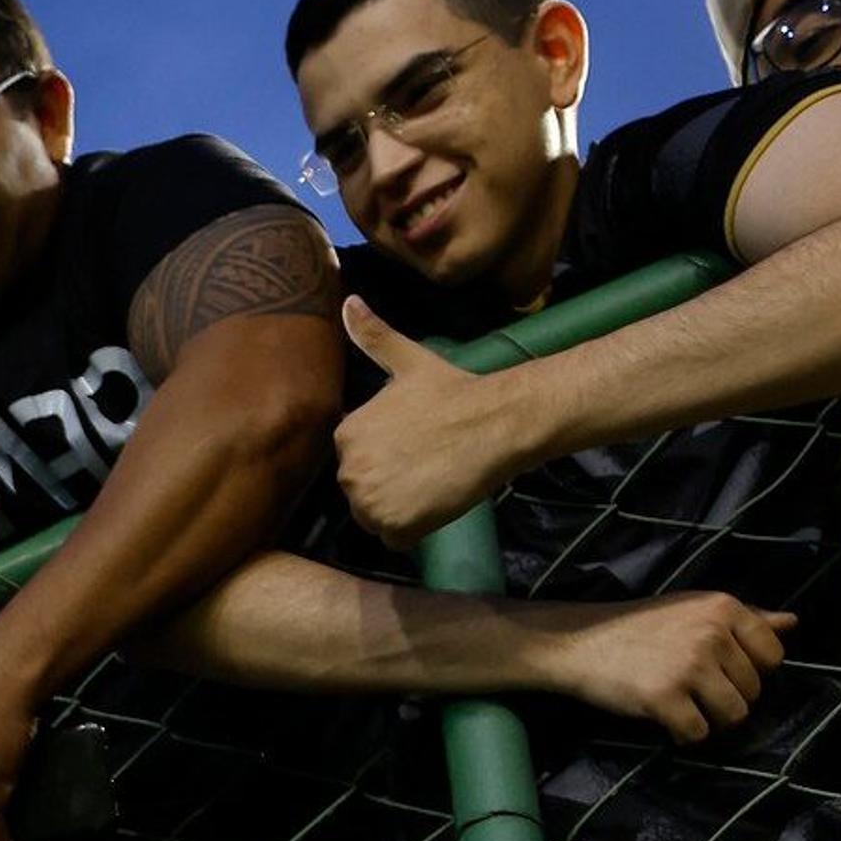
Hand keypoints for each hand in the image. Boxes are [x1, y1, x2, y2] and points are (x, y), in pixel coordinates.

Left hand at [335, 298, 548, 548]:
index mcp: (346, 433)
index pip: (356, 460)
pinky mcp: (394, 527)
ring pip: (375, 518)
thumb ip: (373, 337)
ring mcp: (370, 501)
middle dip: (389, 485)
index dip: (386, 457)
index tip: (415, 445)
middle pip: (362, 492)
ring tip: (430, 484)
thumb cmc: (453, 392)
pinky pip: (393, 539)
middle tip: (426, 465)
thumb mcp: (407, 361)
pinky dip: (412, 530)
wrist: (495, 423)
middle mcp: (349, 470)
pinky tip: (433, 504)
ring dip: (399, 509)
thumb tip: (346, 301)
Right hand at [518, 595, 798, 744]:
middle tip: (694, 690)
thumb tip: (793, 622)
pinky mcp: (664, 698)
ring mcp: (689, 666)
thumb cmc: (641, 626)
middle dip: (727, 698)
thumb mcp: (695, 610)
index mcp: (724, 608)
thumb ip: (747, 618)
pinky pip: (697, 734)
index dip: (751, 671)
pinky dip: (683, 735)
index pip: (773, 656)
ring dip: (712, 721)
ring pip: (733, 715)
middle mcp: (711, 633)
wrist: (580, 642)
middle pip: (753, 691)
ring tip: (686, 708)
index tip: (720, 670)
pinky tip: (666, 721)